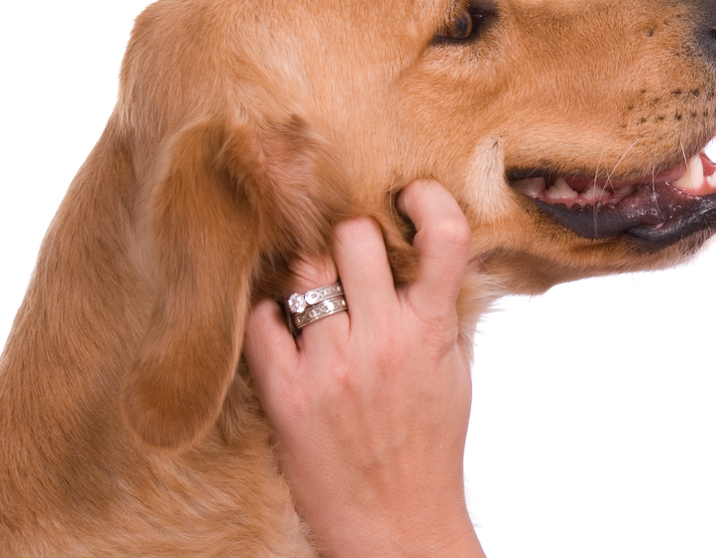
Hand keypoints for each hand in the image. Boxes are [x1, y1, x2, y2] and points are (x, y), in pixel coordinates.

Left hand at [244, 180, 485, 557]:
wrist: (396, 521)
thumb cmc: (427, 444)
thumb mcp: (454, 370)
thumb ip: (440, 309)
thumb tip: (426, 248)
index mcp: (433, 330)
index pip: (446, 236)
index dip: (427, 198)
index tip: (411, 194)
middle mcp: (384, 340)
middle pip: (354, 236)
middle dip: (350, 236)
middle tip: (350, 255)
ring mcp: (332, 365)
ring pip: (304, 272)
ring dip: (309, 274)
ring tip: (316, 294)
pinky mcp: (288, 393)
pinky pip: (261, 320)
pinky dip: (269, 315)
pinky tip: (283, 329)